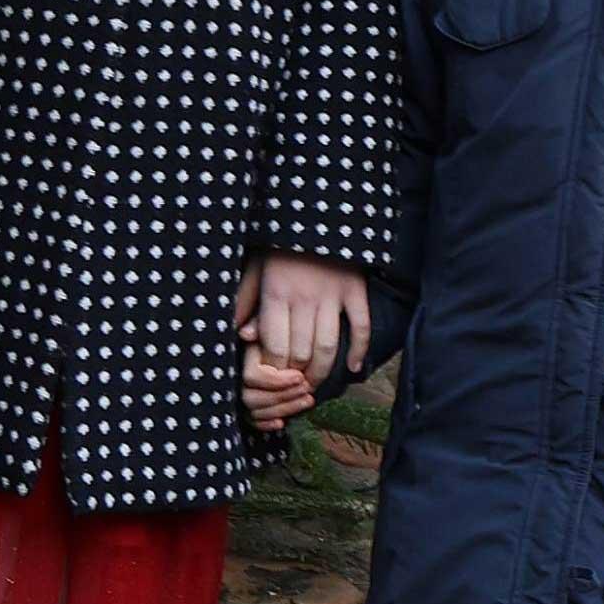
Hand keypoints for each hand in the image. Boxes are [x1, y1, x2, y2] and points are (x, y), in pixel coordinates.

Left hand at [237, 250, 367, 388]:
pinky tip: (354, 368)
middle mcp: (304, 297)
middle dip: (297, 375)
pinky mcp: (356, 290)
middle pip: (302, 352)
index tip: (274, 379)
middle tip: (294, 387)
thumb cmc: (281, 247)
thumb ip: (246, 301)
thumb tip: (242, 335)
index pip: (275, 346)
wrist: (318, 215)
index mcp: (276, 293)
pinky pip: (361, 327)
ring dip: (323, 371)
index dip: (275, 369)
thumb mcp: (256, 268)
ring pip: (329, 347)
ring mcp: (332, 295)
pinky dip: (360, 350)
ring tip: (315, 384)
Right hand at [239, 335, 319, 429]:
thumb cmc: (271, 331)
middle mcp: (235, 379)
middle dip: (284, 396)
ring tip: (308, 400)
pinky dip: (268, 424)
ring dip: (284, 408)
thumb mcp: (265, 324)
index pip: (252, 377)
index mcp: (240, 359)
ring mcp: (238, 396)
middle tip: (307, 388)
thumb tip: (246, 333)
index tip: (299, 375)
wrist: (272, 345)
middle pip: (253, 398)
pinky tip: (282, 422)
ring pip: (256, 411)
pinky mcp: (245, 410)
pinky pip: (253, 423)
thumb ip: (258, 326)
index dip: (276, 380)